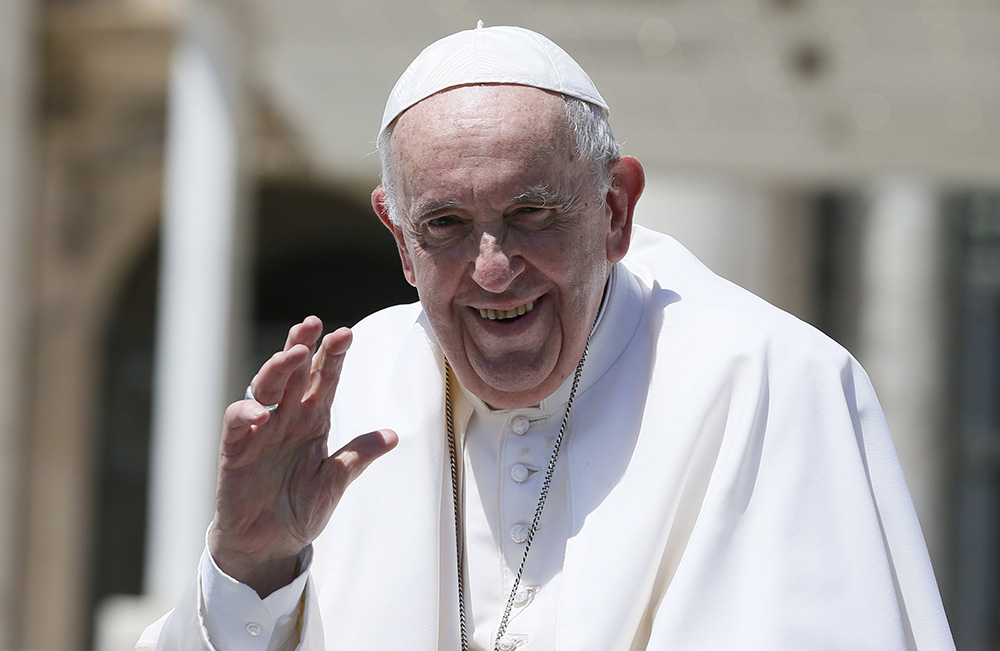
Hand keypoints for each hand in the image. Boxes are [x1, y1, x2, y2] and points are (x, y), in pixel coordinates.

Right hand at [208, 316, 397, 595]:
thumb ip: (358, 456)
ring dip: (277, 368)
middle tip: (313, 324)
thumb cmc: (300, 509)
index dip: (333, 356)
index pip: (325, 379)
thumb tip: (393, 435)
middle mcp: (287, 417)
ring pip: (265, 386)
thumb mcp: (335, 482)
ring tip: (293, 354)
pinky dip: (246, 413)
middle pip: (294, 372)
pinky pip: (236, 423)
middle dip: (302, 345)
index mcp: (313, 419)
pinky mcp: (235, 450)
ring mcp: (260, 431)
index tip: (346, 334)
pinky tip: (261, 412)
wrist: (270, 544)